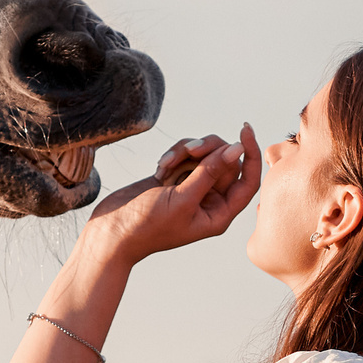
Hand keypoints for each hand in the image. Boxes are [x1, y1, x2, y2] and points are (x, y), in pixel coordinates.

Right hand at [81, 126, 260, 266]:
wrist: (111, 232)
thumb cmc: (147, 226)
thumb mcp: (182, 199)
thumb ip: (210, 172)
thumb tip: (236, 149)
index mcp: (219, 214)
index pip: (248, 180)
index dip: (251, 154)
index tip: (245, 129)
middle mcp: (209, 200)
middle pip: (226, 161)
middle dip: (208, 150)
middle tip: (191, 150)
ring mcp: (191, 187)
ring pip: (204, 154)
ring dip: (186, 152)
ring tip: (166, 165)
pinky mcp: (174, 178)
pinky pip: (185, 155)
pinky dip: (174, 155)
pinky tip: (159, 169)